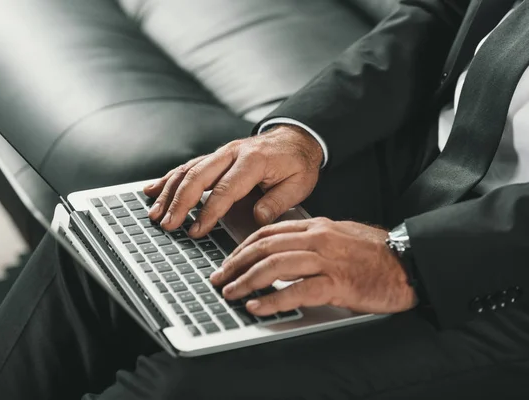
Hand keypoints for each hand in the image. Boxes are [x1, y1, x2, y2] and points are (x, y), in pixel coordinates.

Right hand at [143, 125, 322, 236]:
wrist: (295, 138)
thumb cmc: (297, 163)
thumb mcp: (299, 184)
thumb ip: (278, 202)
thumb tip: (257, 218)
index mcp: (253, 161)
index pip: (226, 189)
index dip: (209, 212)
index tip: (197, 230)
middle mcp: (232, 153)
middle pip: (198, 176)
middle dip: (179, 202)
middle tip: (167, 224)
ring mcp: (221, 153)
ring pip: (188, 170)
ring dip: (169, 192)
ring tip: (155, 213)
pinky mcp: (214, 157)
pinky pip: (187, 166)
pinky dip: (168, 178)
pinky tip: (152, 190)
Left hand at [210, 218, 417, 315]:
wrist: (408, 262)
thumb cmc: (374, 253)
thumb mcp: (338, 235)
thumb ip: (310, 239)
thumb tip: (281, 251)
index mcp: (316, 225)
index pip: (268, 232)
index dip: (242, 247)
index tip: (228, 261)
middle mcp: (317, 238)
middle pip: (265, 247)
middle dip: (236, 264)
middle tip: (219, 278)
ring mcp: (327, 259)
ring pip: (275, 266)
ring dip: (247, 281)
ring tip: (231, 293)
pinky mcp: (338, 283)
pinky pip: (298, 290)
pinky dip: (274, 300)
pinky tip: (258, 306)